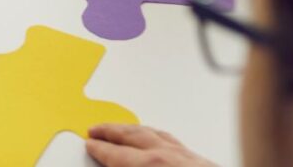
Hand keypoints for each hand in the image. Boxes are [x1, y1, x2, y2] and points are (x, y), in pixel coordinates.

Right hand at [86, 124, 215, 166]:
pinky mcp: (204, 162)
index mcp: (150, 166)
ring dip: (133, 128)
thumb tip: (115, 166)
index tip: (89, 143)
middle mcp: (169, 156)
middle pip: (133, 135)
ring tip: (123, 128)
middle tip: (96, 128)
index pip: (116, 154)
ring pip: (155, 133)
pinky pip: (173, 140)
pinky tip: (159, 139)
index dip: (99, 148)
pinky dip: (157, 135)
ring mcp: (188, 157)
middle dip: (112, 130)